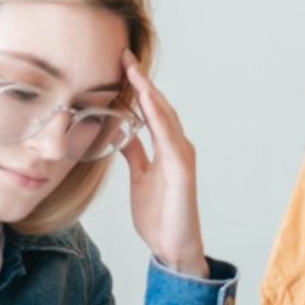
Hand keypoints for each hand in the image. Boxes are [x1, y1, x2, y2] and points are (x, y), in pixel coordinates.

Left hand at [119, 52, 207, 277]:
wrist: (173, 247)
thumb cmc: (160, 215)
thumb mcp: (140, 177)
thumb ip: (136, 153)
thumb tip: (123, 132)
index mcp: (166, 147)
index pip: (150, 110)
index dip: (137, 86)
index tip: (121, 63)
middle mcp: (177, 146)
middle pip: (159, 106)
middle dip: (143, 81)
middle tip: (125, 56)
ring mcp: (182, 157)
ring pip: (166, 117)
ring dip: (150, 94)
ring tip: (135, 72)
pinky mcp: (183, 171)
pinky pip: (170, 140)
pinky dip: (160, 121)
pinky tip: (149, 105)